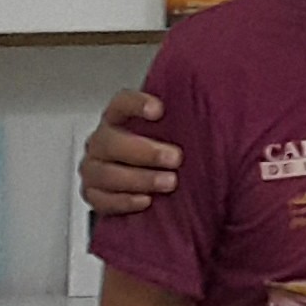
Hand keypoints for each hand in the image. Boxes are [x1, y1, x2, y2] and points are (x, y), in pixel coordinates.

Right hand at [79, 91, 180, 217]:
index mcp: (117, 120)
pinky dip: (124, 201)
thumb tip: (214, 118)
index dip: (136, 104)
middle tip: (176, 158)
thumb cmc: (157, 153)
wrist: (138, 183)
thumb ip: (180, 124)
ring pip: (106, 173)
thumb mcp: (167, 134)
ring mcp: (92, 169)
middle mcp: (101, 142)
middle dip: (145, 151)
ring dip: (140, 179)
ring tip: (169, 183)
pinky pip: (101, 199)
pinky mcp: (91, 195)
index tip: (159, 110)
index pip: (121, 103)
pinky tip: (145, 201)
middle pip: (111, 142)